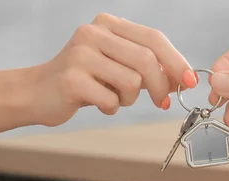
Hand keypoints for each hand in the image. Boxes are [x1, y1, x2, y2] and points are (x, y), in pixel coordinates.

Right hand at [29, 13, 197, 126]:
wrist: (38, 92)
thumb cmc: (85, 80)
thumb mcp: (118, 66)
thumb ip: (147, 67)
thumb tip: (182, 78)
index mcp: (108, 24)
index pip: (154, 38)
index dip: (176, 61)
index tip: (190, 81)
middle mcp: (94, 32)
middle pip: (147, 60)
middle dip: (161, 86)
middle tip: (160, 102)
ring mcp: (80, 54)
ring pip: (132, 82)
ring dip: (130, 99)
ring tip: (113, 97)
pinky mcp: (71, 79)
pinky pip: (111, 100)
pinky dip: (111, 108)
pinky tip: (97, 103)